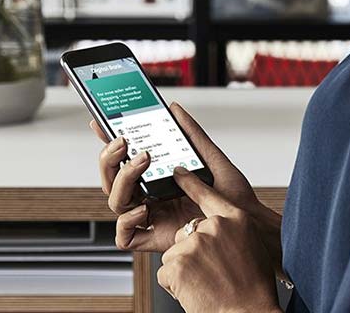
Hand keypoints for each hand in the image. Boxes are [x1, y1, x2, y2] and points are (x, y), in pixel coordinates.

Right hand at [90, 102, 264, 252]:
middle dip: (108, 159)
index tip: (100, 123)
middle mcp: (149, 197)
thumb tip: (174, 109)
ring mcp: (150, 218)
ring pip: (115, 201)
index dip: (108, 144)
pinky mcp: (154, 239)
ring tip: (142, 163)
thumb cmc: (234, 198)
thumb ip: (192, 134)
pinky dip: (127, 221)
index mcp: (157, 178)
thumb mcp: (212, 158)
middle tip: (123, 141)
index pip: (124, 160)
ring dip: (121, 179)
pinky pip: (124, 236)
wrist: (250, 227)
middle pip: (112, 180)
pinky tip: (145, 207)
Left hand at [156, 167, 283, 312]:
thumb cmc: (254, 289)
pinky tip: (195, 292)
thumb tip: (213, 229)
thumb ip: (231, 232)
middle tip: (212, 274)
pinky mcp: (176, 263)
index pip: (208, 195)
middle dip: (192, 254)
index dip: (191, 184)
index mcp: (236, 220)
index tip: (178, 174)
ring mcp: (193, 244)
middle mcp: (214, 227)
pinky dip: (176, 286)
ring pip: (174, 254)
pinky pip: (166, 272)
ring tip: (206, 285)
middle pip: (187, 233)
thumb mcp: (251, 248)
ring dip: (184, 271)